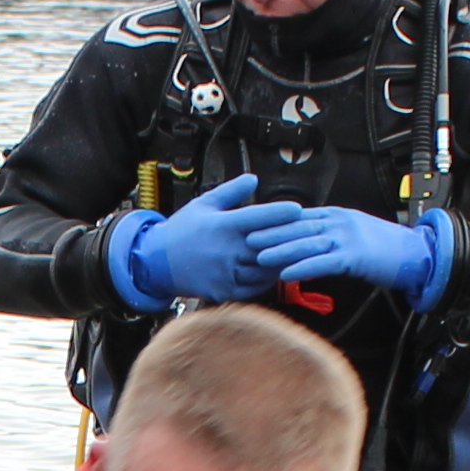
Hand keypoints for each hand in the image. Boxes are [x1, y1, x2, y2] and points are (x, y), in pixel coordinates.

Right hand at [112, 173, 290, 307]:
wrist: (157, 263)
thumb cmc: (182, 231)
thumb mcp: (204, 204)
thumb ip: (231, 192)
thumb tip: (254, 179)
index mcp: (222, 226)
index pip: (258, 217)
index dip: (280, 213)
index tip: (298, 209)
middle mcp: (226, 251)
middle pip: (268, 245)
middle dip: (291, 239)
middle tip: (311, 232)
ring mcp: (226, 273)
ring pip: (265, 268)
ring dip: (282, 261)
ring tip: (299, 252)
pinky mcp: (225, 291)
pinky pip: (255, 287)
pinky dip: (268, 278)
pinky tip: (276, 270)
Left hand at [254, 200, 452, 304]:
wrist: (415, 255)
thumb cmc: (385, 249)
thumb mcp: (354, 234)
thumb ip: (331, 236)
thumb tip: (308, 243)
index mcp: (338, 215)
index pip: (301, 216)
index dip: (276, 222)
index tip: (255, 224)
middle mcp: (340, 222)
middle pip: (299, 226)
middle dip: (272, 232)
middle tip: (247, 238)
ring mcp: (348, 238)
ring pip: (308, 243)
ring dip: (282, 250)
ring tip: (259, 256)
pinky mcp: (355, 256)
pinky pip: (324, 262)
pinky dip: (303, 268)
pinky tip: (287, 274)